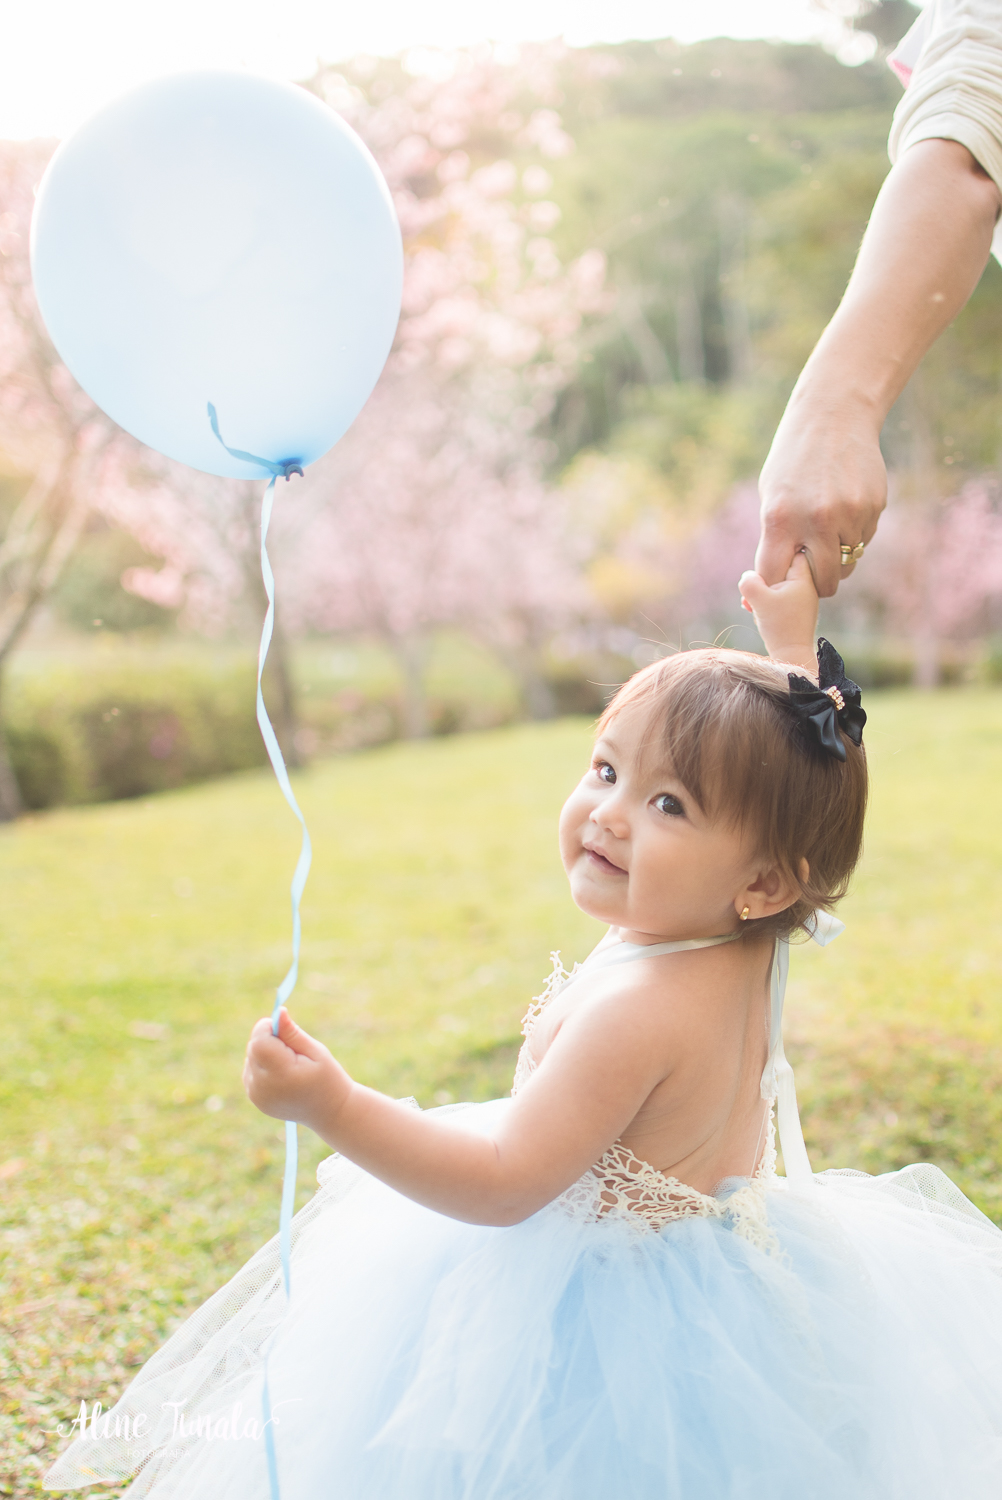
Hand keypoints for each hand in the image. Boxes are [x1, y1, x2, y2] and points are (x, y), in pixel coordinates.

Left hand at [242, 1007, 350, 1127]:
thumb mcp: (316, 1051)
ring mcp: (256, 1095)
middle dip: (270, 1040)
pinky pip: (251, 1068)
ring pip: (251, 1056)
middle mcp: (263, 1087)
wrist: (328, 1112)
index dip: (269, 1029)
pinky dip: (263, 1065)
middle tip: (293, 1050)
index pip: (259, 1041)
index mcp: (282, 1075)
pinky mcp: (254, 1097)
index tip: (286, 1029)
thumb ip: (293, 1033)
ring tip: (290, 1065)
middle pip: (254, 1047)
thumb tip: (278, 1012)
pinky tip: (282, 1074)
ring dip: (266, 1053)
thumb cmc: (327, 1078)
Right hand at [738, 551, 817, 673]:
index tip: (764, 570)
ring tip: (752, 606)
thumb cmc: (779, 626)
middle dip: (763, 579)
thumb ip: (749, 581)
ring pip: (778, 585)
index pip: (794, 552)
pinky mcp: (796, 611)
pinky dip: (767, 602)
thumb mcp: (759, 600)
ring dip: (762, 593)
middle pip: (782, 569)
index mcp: (803, 578)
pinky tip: (757, 612)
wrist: (791, 655)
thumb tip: (748, 576)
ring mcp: (803, 599)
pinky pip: (779, 597)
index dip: (776, 557)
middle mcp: (807, 586)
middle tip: (753, 594)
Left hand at [755, 395, 885, 596]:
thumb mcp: (771, 496)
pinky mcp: (874, 507)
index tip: (779, 582)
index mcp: (780, 519)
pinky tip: (845, 507)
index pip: (775, 578)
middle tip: (812, 573)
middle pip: (823, 583)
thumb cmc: (793, 461)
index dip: (776, 584)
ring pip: (847, 564)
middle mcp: (817, 520)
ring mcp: (850, 514)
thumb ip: (772, 540)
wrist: (834, 416)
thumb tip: (762, 591)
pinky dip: (854, 535)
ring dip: (837, 557)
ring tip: (827, 529)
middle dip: (816, 585)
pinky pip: (863, 540)